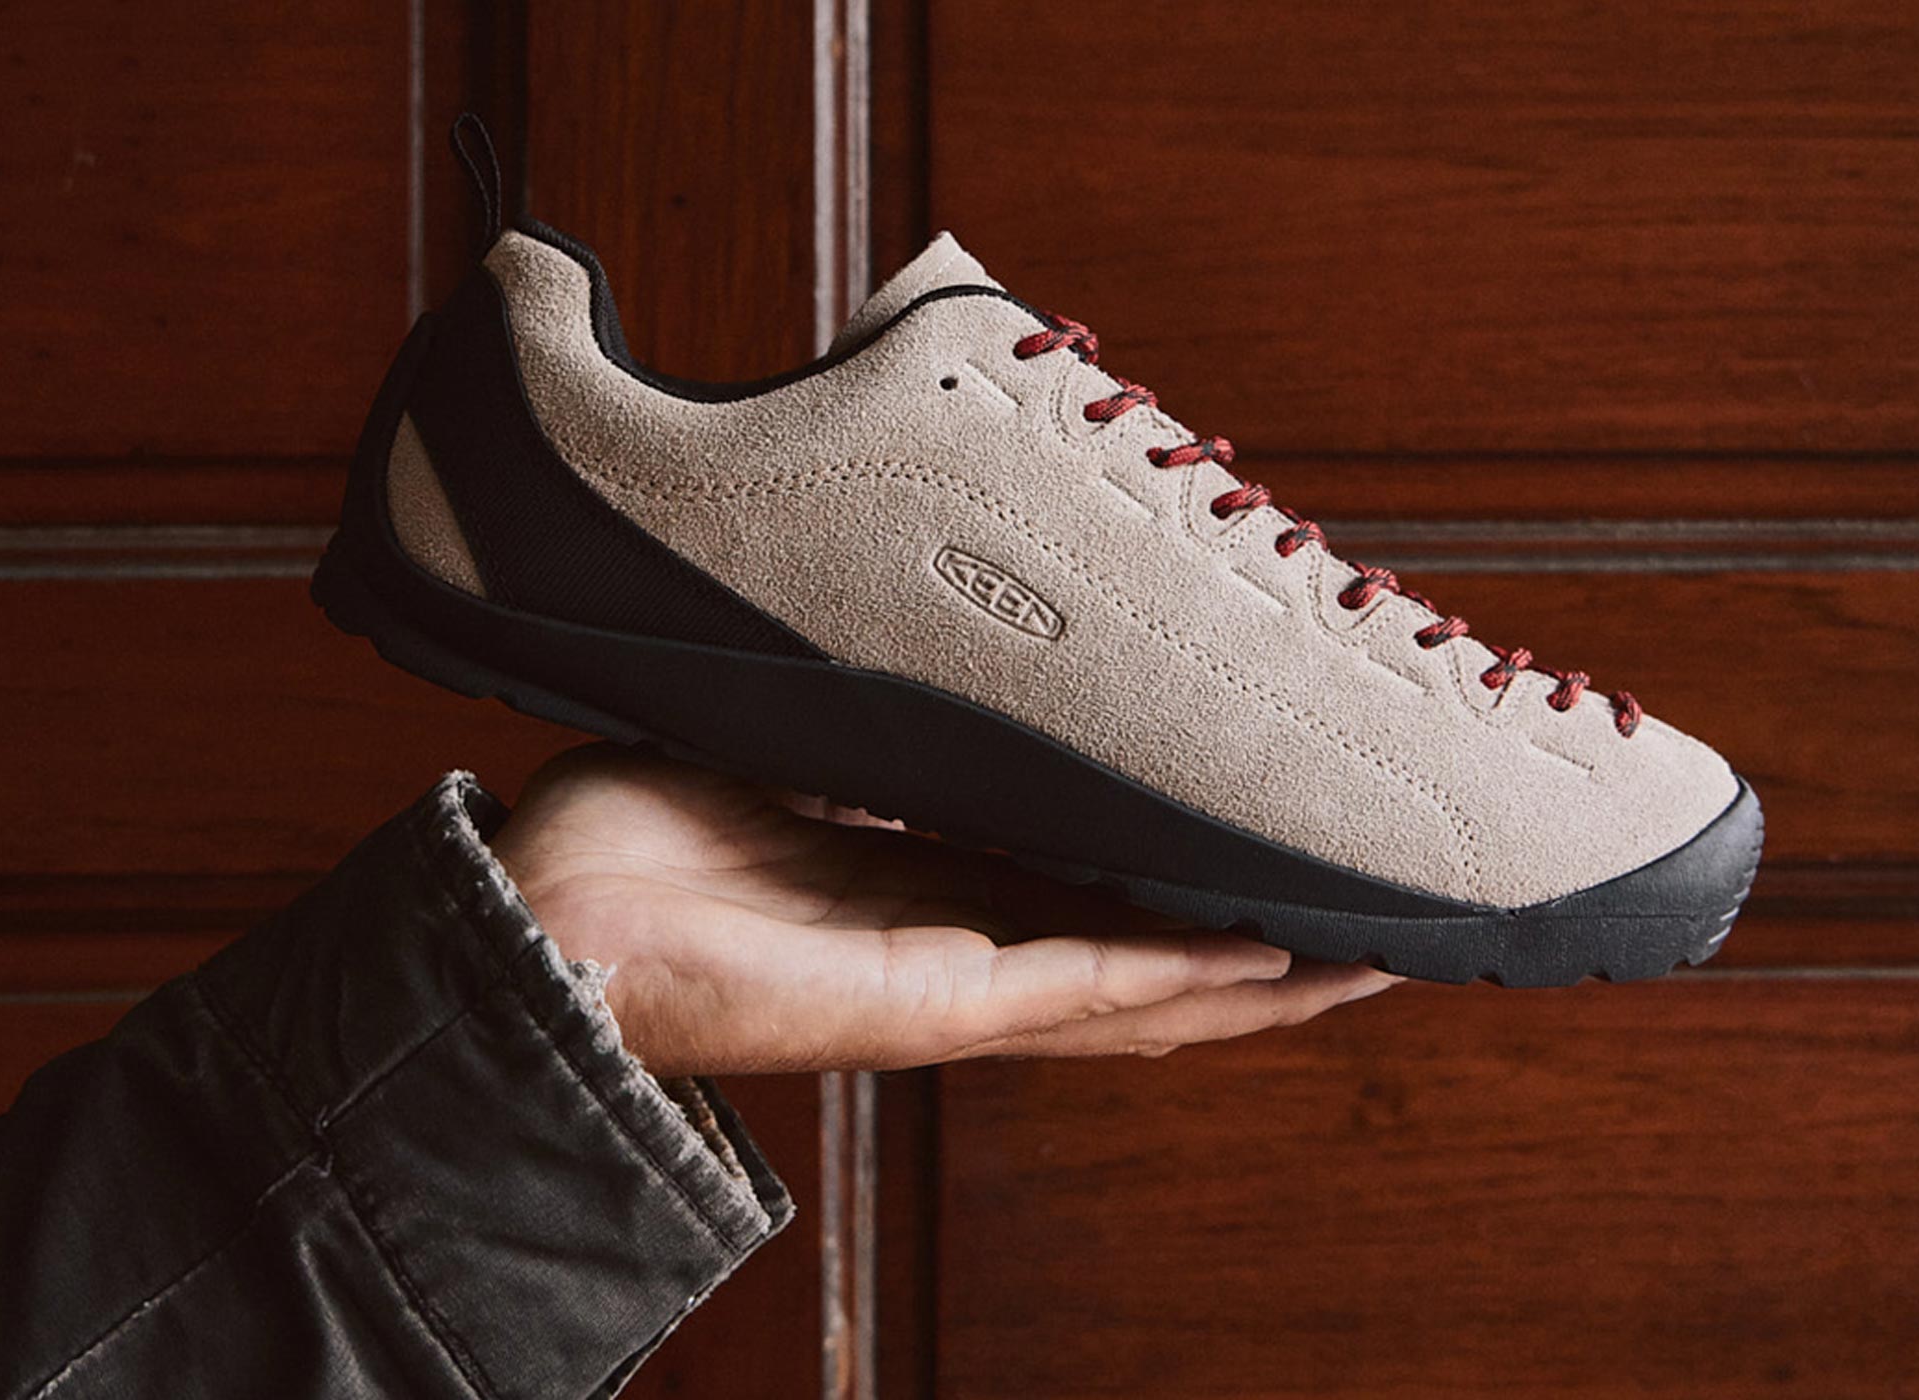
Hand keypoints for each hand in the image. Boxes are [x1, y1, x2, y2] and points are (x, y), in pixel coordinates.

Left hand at [490, 746, 1400, 1076]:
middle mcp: (963, 945)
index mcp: (928, 885)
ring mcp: (959, 985)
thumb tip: (912, 626)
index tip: (1268, 827)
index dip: (1186, 865)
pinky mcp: (934, 1004)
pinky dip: (1186, 976)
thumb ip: (859, 708)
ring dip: (1264, 974)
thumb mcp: (774, 741)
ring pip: (1150, 991)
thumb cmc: (632, 839)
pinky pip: (1088, 989)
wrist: (538, 918)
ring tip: (1380, 954)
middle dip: (1265, 938)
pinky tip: (1278, 960)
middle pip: (1150, 952)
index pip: (1092, 882)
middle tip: (1380, 909)